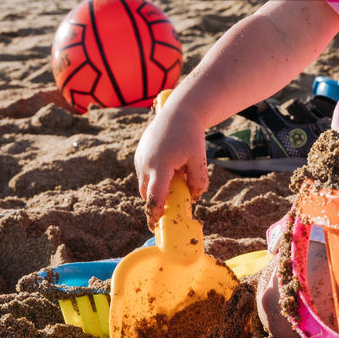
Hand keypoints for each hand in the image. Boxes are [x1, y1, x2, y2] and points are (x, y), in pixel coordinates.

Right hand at [133, 94, 209, 230]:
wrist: (178, 112)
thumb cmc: (190, 135)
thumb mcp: (199, 158)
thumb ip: (198, 180)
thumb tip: (193, 197)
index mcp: (160, 166)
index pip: (155, 197)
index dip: (155, 213)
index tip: (155, 225)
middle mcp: (145, 164)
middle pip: (148, 194)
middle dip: (159, 200)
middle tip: (176, 197)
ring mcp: (140, 159)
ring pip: (146, 184)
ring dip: (158, 186)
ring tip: (177, 172)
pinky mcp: (139, 155)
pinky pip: (146, 173)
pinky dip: (156, 175)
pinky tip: (171, 162)